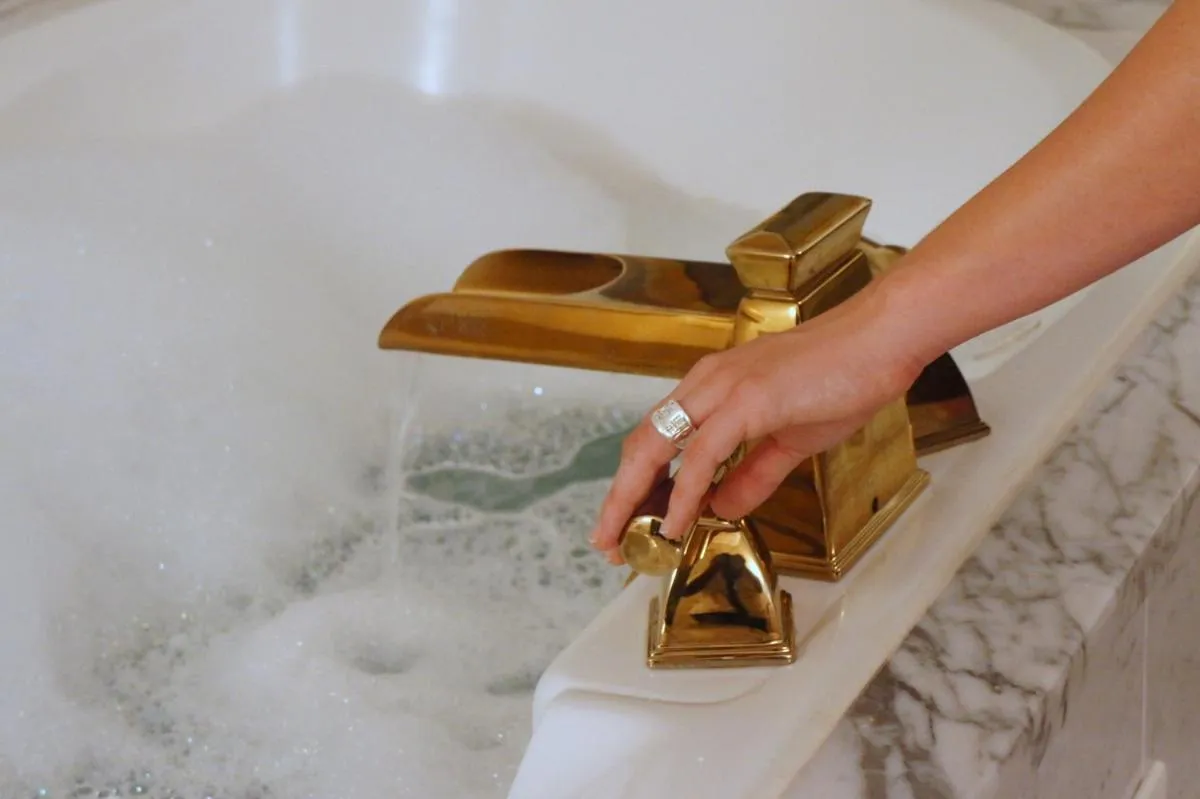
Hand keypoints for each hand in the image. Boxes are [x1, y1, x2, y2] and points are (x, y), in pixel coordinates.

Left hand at [589, 288, 923, 562]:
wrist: (881, 340)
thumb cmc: (843, 379)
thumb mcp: (791, 440)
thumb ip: (753, 475)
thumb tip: (720, 508)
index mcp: (712, 388)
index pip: (656, 437)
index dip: (634, 481)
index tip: (624, 521)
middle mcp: (706, 384)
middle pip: (641, 444)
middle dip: (618, 496)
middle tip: (604, 540)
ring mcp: (723, 389)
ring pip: (657, 446)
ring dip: (634, 498)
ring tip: (623, 540)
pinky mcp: (748, 401)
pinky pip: (703, 454)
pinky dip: (684, 492)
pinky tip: (675, 523)